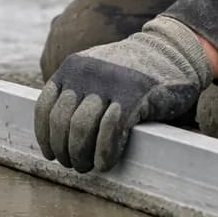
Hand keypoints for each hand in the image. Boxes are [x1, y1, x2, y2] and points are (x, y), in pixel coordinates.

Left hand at [33, 16, 212, 172]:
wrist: (173, 51)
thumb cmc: (133, 71)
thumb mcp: (97, 70)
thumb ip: (78, 90)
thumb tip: (57, 132)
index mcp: (73, 66)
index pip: (45, 106)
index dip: (44, 135)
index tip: (51, 153)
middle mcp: (87, 72)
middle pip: (61, 121)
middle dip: (64, 150)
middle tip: (73, 164)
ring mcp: (110, 82)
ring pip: (81, 128)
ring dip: (81, 155)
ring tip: (88, 165)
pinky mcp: (134, 95)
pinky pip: (110, 131)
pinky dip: (104, 153)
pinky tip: (105, 163)